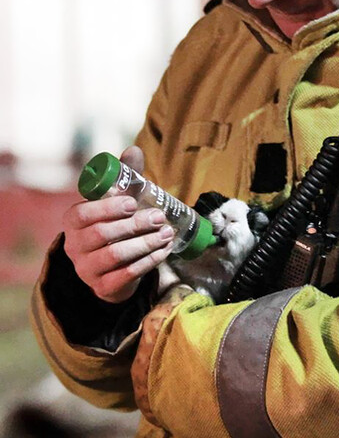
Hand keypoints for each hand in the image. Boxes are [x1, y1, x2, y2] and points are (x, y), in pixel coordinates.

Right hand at [63, 146, 174, 302]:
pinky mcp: (103, 288)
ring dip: (145, 243)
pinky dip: (148, 262)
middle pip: (101, 235)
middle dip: (134, 224)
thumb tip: (133, 149)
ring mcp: (86, 270)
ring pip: (114, 256)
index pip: (82, 213)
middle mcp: (74, 246)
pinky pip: (126, 276)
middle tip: (159, 217)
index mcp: (73, 221)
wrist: (115, 268)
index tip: (132, 202)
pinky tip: (164, 251)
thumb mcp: (120, 201)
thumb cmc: (117, 225)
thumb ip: (125, 176)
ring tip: (166, 233)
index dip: (107, 208)